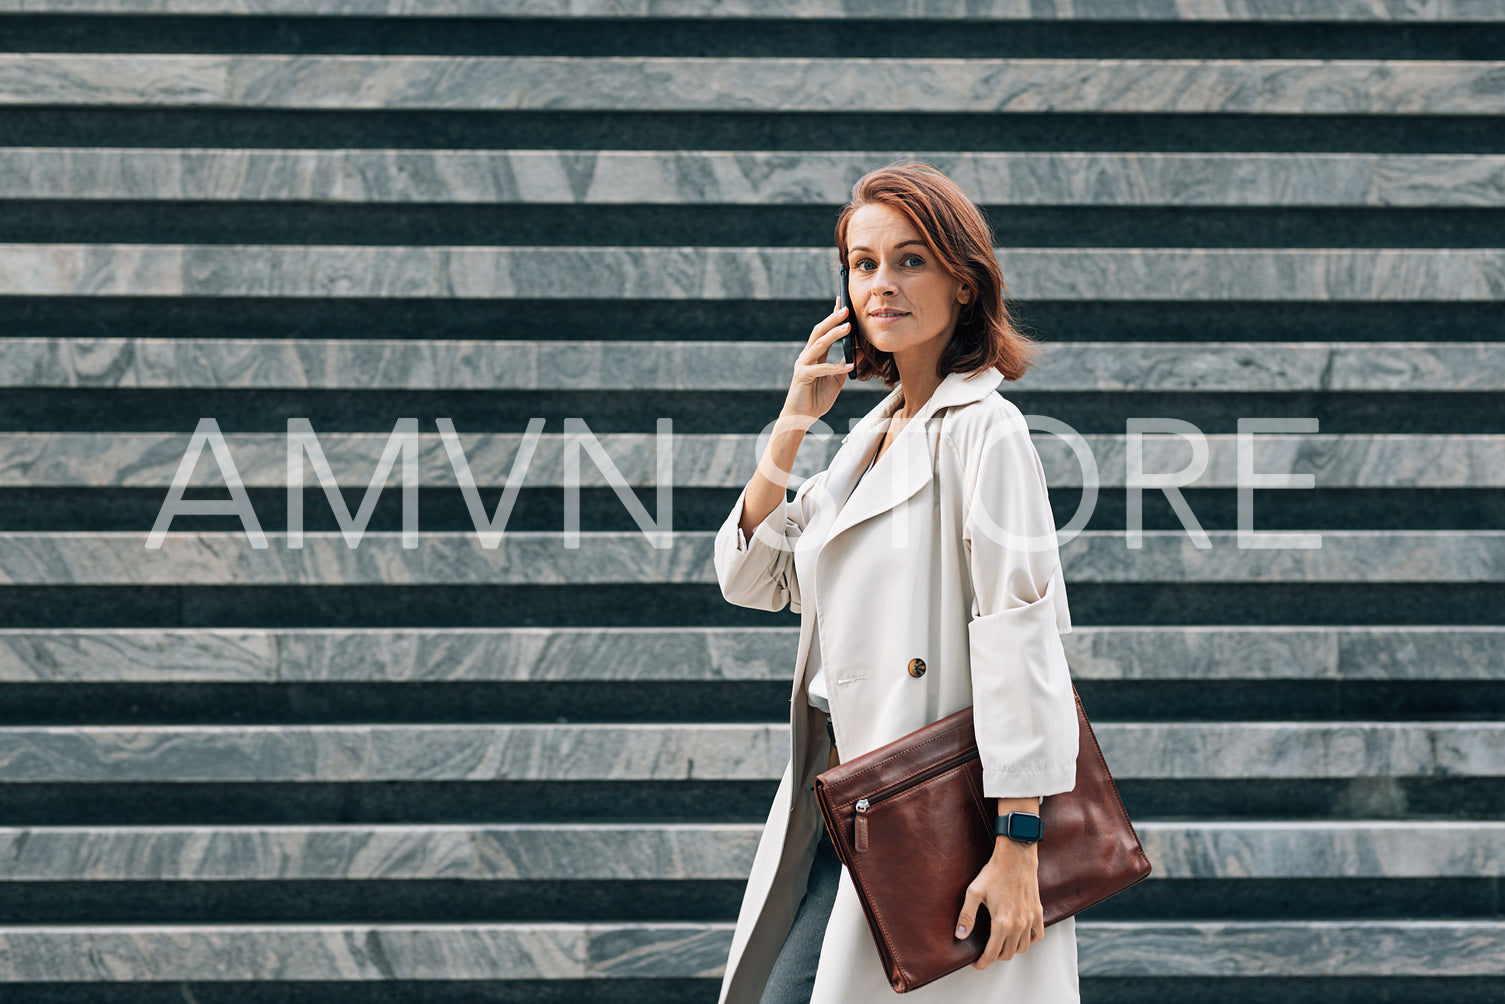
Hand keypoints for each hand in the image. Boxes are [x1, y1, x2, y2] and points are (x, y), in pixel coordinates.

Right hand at [781, 297, 855, 426]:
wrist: (800, 419)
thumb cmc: (816, 399)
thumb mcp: (836, 380)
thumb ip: (845, 365)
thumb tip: (860, 351)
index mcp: (814, 355)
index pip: (824, 331)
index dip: (832, 316)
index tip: (842, 302)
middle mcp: (807, 356)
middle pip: (819, 332)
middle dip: (833, 319)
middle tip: (847, 308)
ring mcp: (802, 365)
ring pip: (819, 344)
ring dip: (834, 334)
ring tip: (848, 327)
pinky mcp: (802, 376)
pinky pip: (820, 368)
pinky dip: (835, 366)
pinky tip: (850, 365)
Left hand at [953, 839, 1043, 968]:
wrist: (1016, 857)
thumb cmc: (994, 872)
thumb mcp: (974, 892)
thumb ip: (966, 915)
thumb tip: (960, 935)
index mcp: (1002, 923)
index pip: (992, 954)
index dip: (982, 962)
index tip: (976, 963)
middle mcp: (1019, 925)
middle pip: (1007, 954)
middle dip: (994, 956)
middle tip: (985, 951)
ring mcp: (1030, 920)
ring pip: (1022, 948)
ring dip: (1010, 950)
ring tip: (999, 944)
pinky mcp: (1038, 913)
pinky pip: (1037, 936)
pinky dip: (1029, 941)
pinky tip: (1019, 936)